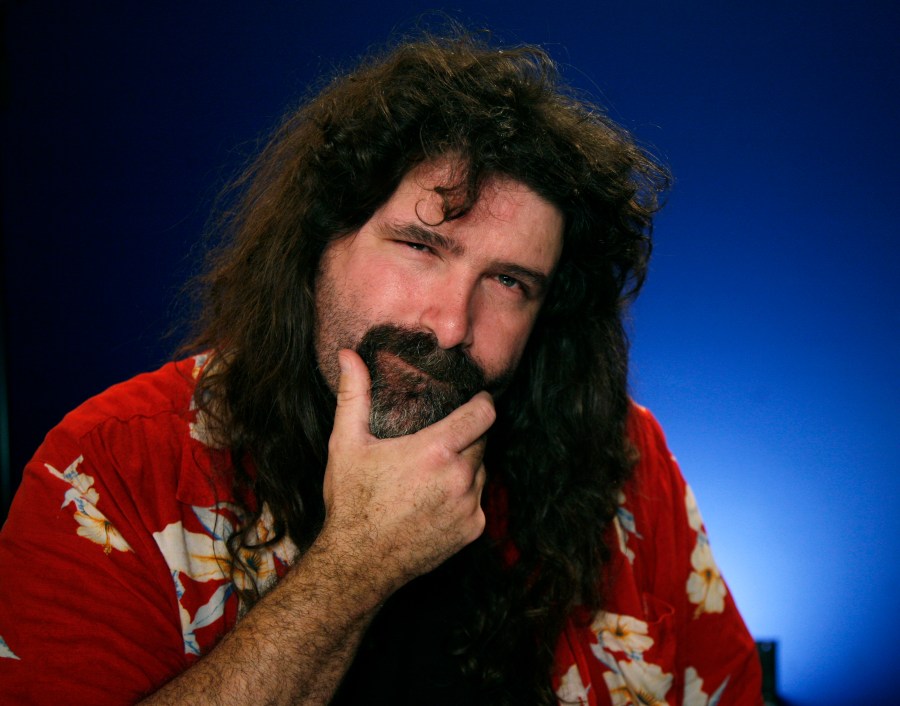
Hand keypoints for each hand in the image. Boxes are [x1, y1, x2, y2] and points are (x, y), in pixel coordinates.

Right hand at [318, 348, 493, 597]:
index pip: (485, 413)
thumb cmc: (352, 502)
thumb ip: (354, 396)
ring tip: (432, 472)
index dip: (481, 401)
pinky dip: (463, 495)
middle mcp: (461, 478)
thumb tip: (348, 356)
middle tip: (438, 439)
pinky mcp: (473, 529)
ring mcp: (470, 506)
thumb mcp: (346, 444)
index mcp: (436, 451)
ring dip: (465, 465)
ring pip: (481, 470)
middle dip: (466, 435)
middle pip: (482, 440)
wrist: (358, 564)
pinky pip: (478, 499)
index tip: (473, 398)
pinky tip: (433, 499)